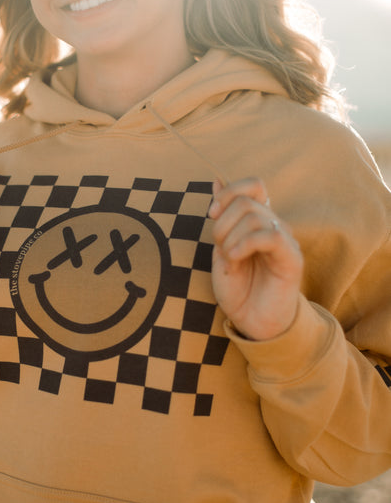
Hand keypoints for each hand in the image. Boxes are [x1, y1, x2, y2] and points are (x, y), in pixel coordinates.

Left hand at [208, 177, 302, 340]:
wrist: (253, 322)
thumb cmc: (239, 288)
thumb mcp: (221, 248)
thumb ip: (222, 217)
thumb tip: (216, 181)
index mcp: (258, 221)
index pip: (252, 184)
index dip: (228, 194)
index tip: (212, 215)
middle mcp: (274, 225)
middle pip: (246, 201)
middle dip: (222, 224)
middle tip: (220, 250)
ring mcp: (285, 240)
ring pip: (255, 216)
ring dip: (231, 239)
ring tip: (231, 261)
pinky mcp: (291, 258)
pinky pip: (269, 235)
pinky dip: (245, 244)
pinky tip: (236, 260)